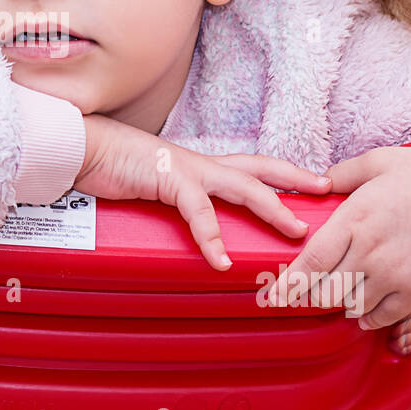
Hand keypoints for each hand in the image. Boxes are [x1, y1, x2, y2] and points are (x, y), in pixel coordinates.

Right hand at [74, 114, 333, 270]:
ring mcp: (188, 170)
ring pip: (244, 186)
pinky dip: (212, 237)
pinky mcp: (168, 180)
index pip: (251, 167)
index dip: (283, 173)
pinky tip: (221, 260)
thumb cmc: (113, 168)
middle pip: (261, 167)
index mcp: (200, 166)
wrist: (83, 149)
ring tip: (296, 232)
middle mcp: (201, 164)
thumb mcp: (153, 189)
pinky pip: (198, 211)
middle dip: (296, 177)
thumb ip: (176, 204)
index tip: (314, 182)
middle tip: (327, 189)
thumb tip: (190, 229)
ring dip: (273, 208)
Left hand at [265, 143, 410, 352]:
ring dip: (340, 302)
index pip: (311, 260)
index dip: (288, 284)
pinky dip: (367, 316)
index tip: (272, 296)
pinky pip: (380, 317)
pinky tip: (364, 305)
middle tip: (304, 291)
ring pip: (350, 306)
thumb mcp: (378, 162)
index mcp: (356, 217)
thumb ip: (340, 175)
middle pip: (325, 290)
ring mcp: (396, 274)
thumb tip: (317, 183)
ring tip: (338, 292)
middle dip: (311, 294)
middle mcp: (371, 250)